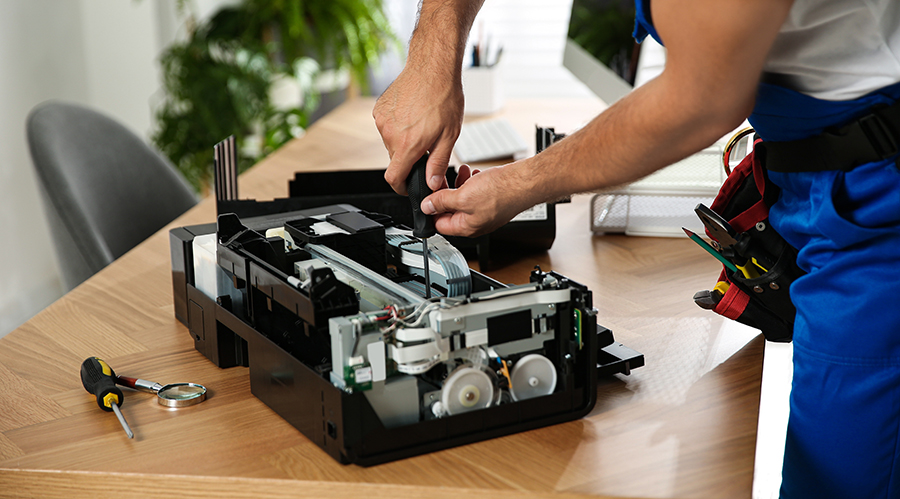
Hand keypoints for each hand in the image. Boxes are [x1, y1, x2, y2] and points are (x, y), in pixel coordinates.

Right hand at [373, 67, 463, 194]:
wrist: (432, 68)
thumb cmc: (444, 97)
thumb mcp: (449, 136)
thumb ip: (438, 163)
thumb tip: (432, 183)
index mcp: (408, 144)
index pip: (394, 178)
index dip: (401, 187)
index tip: (407, 186)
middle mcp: (390, 134)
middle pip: (395, 159)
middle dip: (409, 158)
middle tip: (426, 143)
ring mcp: (382, 121)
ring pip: (391, 142)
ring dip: (403, 140)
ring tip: (420, 124)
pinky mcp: (378, 109)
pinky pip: (386, 126)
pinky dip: (397, 126)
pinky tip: (411, 114)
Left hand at [422, 164, 532, 236]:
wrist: (525, 182)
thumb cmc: (501, 193)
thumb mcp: (462, 196)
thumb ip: (441, 202)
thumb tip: (427, 206)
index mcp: (466, 228)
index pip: (439, 224)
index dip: (431, 210)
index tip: (428, 196)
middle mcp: (476, 223)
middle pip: (450, 211)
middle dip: (445, 193)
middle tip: (443, 180)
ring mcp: (485, 213)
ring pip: (463, 200)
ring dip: (459, 185)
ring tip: (461, 173)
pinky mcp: (493, 202)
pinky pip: (476, 194)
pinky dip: (472, 183)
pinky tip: (474, 174)